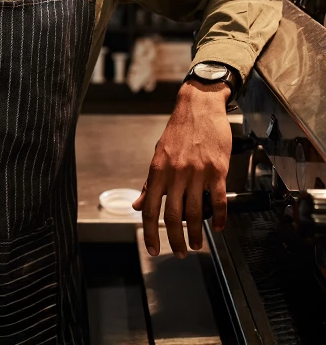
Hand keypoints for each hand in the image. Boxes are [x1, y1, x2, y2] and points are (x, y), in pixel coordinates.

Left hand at [131, 80, 231, 258]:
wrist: (199, 106)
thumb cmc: (179, 130)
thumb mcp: (159, 154)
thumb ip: (150, 183)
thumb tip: (138, 205)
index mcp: (158, 170)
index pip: (150, 209)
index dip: (151, 232)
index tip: (154, 249)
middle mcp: (176, 173)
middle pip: (173, 216)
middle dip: (176, 240)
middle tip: (181, 252)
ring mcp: (197, 172)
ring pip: (196, 212)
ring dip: (197, 234)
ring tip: (198, 245)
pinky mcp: (218, 169)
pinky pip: (219, 200)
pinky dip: (219, 218)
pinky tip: (218, 227)